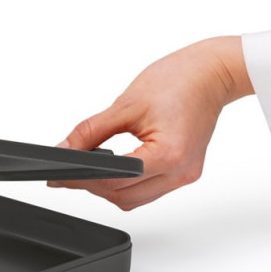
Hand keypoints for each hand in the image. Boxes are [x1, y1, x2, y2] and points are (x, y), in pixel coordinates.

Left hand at [48, 36, 253, 209]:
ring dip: (108, 188)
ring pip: (135, 199)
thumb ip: (90, 131)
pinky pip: (147, 190)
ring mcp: (185, 175)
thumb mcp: (125, 104)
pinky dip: (126, 184)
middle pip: (124, 196)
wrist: (211, 72)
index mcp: (170, 153)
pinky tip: (112, 168)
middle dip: (92, 187)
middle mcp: (181, 171)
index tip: (59, 175)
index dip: (82, 179)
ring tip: (88, 169)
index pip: (116, 180)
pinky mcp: (184, 172)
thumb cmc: (178, 80)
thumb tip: (65, 149)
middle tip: (67, 172)